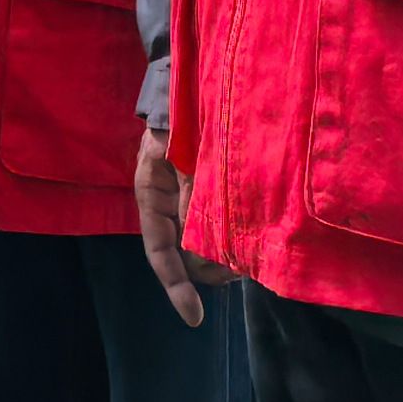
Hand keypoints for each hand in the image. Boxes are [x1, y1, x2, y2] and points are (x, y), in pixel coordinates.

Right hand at [135, 126, 234, 327]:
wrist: (187, 83)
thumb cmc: (179, 115)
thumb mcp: (181, 154)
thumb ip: (192, 194)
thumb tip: (203, 243)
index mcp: (151, 196)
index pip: (160, 253)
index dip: (176, 286)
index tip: (195, 317)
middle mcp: (168, 204)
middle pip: (185, 255)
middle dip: (209, 271)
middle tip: (241, 275)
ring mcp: (188, 198)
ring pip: (203, 242)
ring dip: (223, 256)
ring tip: (250, 261)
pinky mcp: (209, 189)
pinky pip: (217, 223)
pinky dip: (231, 235)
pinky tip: (251, 239)